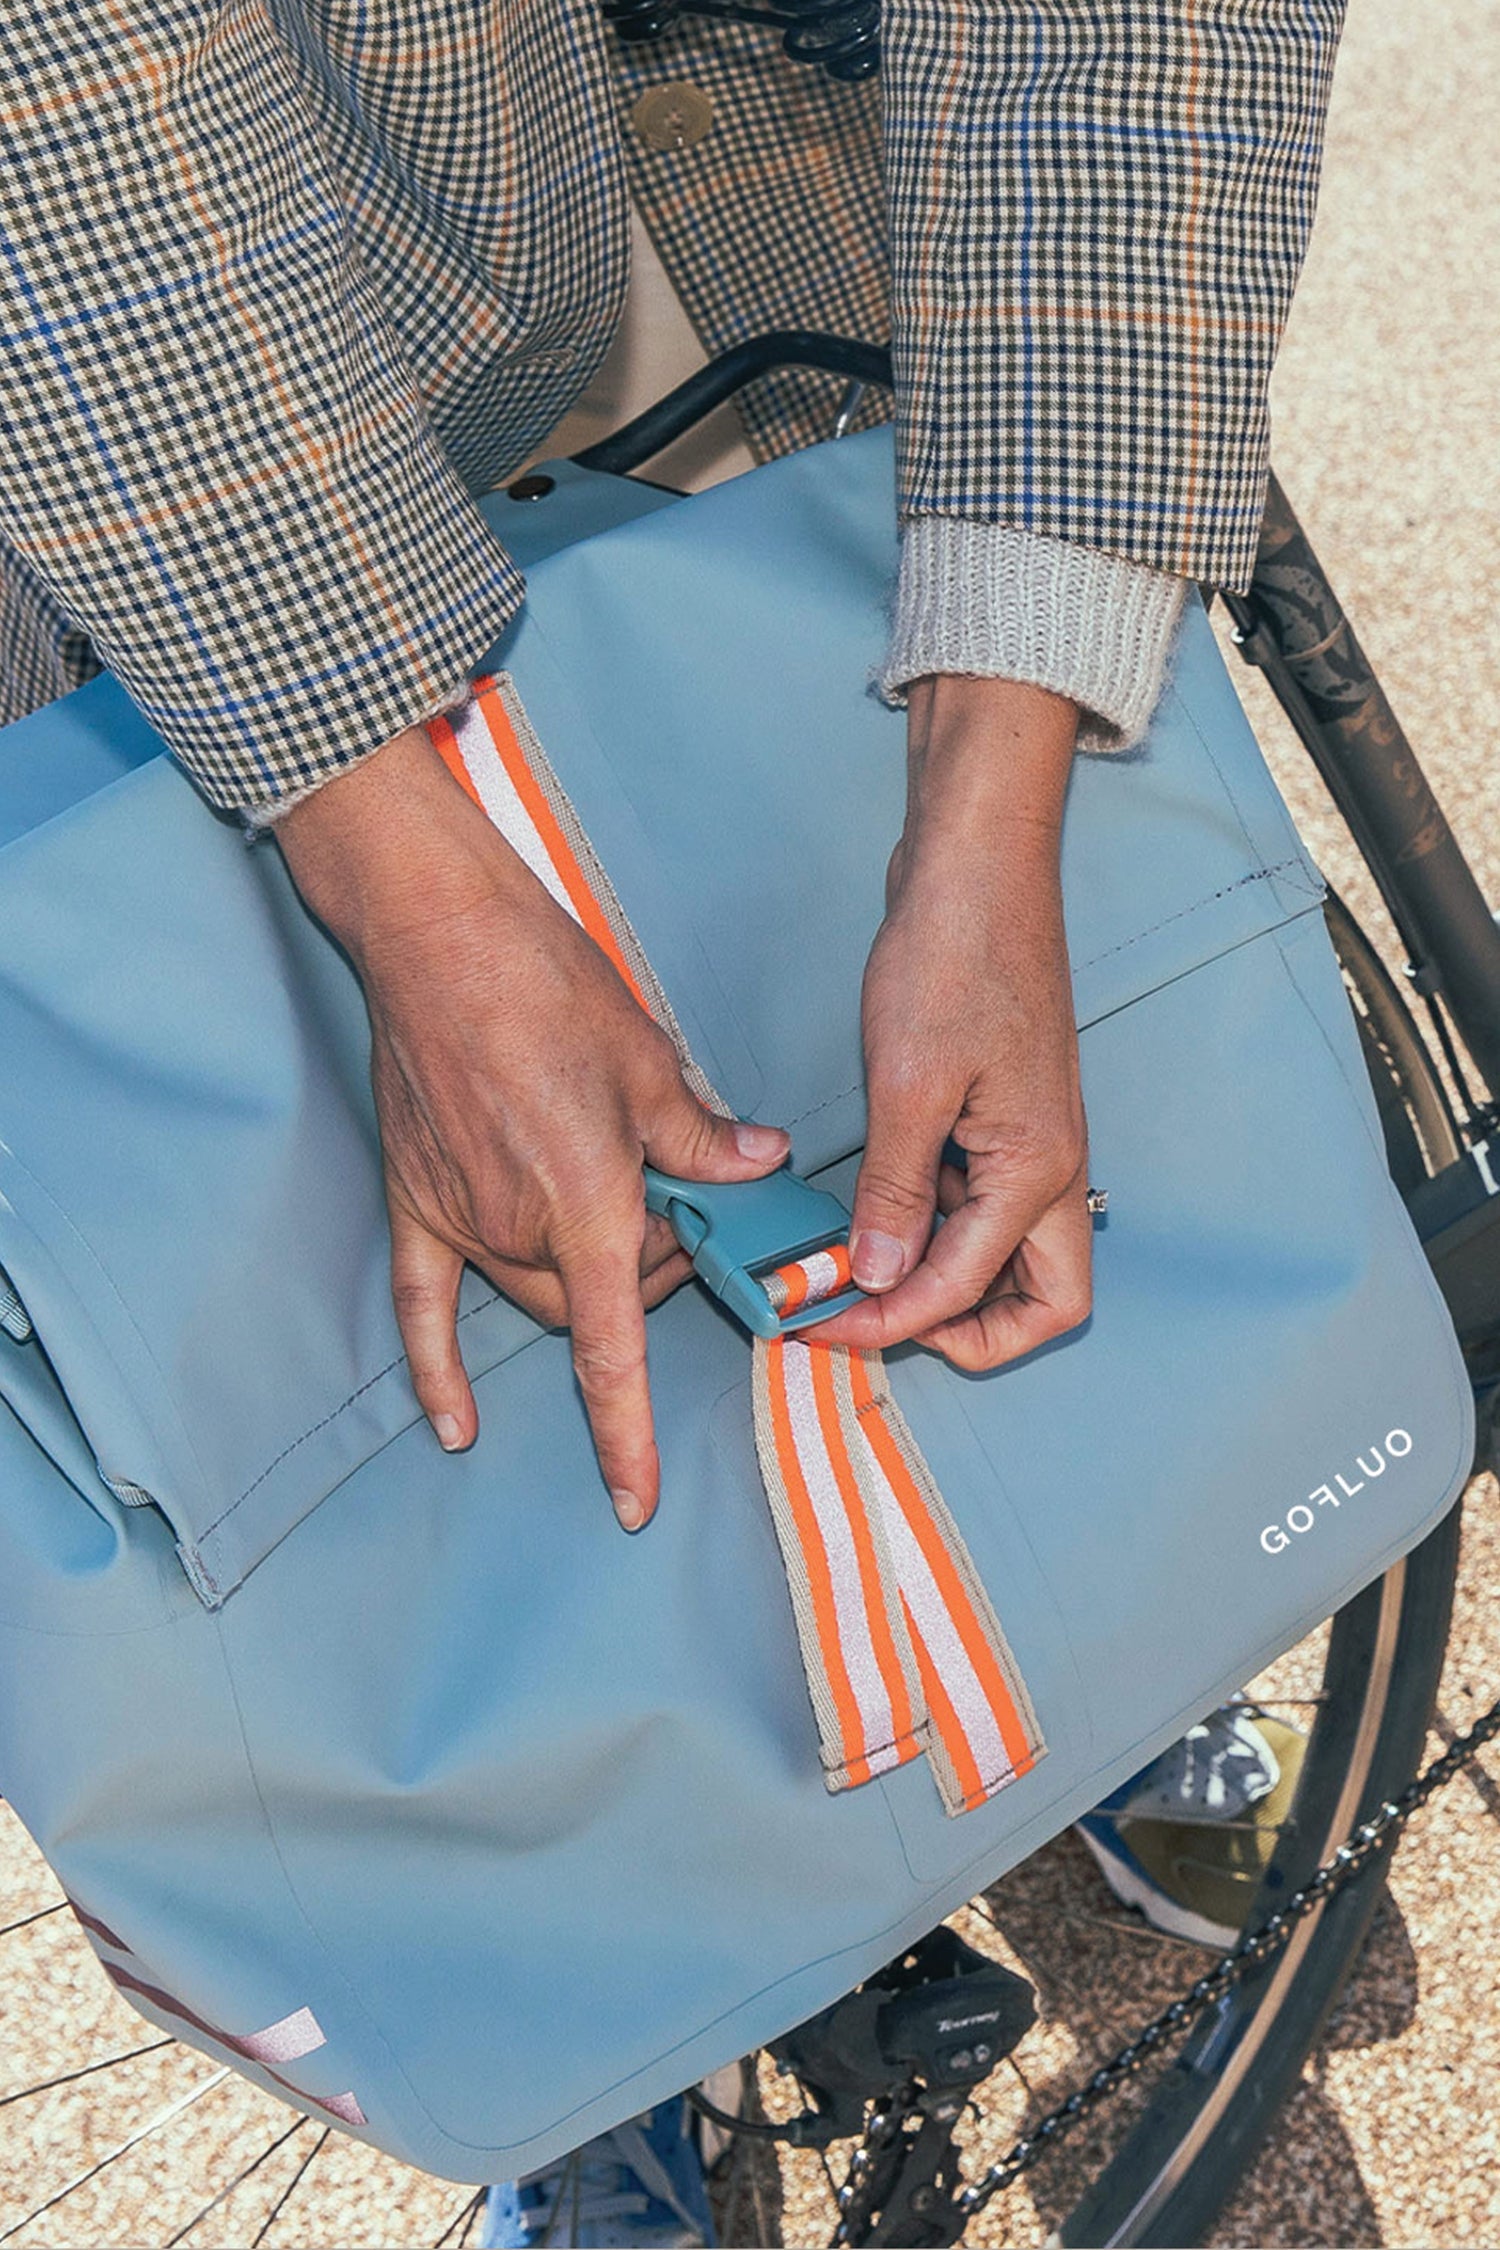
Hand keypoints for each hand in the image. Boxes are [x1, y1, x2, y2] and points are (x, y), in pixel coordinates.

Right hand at [276, 724, 788, 1528]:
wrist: (440, 937)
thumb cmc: (548, 989)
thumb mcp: (652, 1063)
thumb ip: (704, 1138)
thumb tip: (759, 1163)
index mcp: (588, 1205)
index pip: (613, 1351)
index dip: (626, 1435)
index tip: (634, 1500)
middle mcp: (518, 1229)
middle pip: (591, 1309)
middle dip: (643, 1287)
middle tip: (675, 1220)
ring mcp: (458, 1220)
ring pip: (532, 1297)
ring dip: (578, 1288)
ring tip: (611, 1214)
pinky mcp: (415, 1200)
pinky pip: (422, 1305)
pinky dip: (437, 1366)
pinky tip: (452, 1421)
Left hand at [810, 676, 1092, 1368]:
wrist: (977, 864)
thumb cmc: (954, 956)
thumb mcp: (909, 1085)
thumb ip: (897, 1192)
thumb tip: (877, 1276)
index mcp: (1038, 1170)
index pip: (965, 1291)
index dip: (888, 1321)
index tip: (817, 1322)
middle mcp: (1050, 1168)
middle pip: (1038, 1301)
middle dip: (965, 1335)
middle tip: (871, 1324)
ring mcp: (1030, 1142)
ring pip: (1010, 1257)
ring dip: (945, 1283)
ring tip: (858, 1281)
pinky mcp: (1002, 1116)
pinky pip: (981, 1204)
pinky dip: (934, 1229)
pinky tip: (873, 1217)